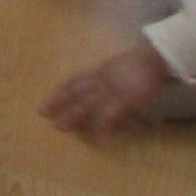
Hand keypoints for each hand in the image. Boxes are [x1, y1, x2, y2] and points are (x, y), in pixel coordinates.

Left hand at [42, 42, 172, 133]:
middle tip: (43, 114)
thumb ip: (105, 78)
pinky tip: (98, 138)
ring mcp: (110, 90)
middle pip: (74, 93)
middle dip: (58, 103)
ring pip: (87, 104)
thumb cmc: (136, 64)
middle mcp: (98, 81)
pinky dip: (104, 126)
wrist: (152, 58)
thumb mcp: (114, 69)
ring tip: (61, 127)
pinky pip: (112, 115)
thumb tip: (97, 86)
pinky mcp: (125, 100)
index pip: (73, 81)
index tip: (47, 99)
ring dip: (73, 116)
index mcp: (97, 72)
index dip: (59, 92)